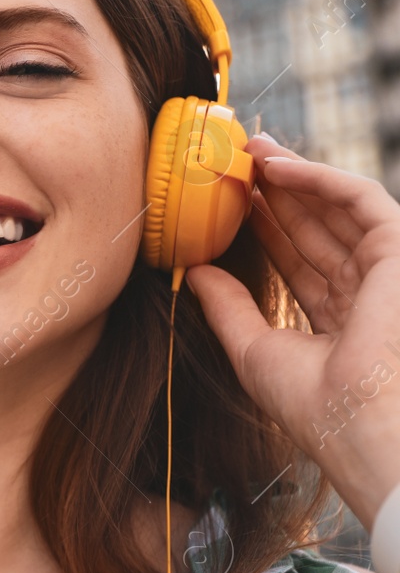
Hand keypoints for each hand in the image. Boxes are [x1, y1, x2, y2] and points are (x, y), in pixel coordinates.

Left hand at [186, 133, 399, 527]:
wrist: (355, 421)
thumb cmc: (311, 402)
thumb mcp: (252, 348)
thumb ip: (227, 306)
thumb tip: (194, 271)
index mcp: (336, 318)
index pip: (297, 259)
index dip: (263, 227)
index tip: (228, 202)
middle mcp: (363, 291)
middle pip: (315, 227)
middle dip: (276, 192)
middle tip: (236, 162)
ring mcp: (383, 271)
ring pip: (335, 207)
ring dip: (294, 175)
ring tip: (250, 151)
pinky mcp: (396, 251)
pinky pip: (359, 198)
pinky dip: (319, 177)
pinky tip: (278, 167)